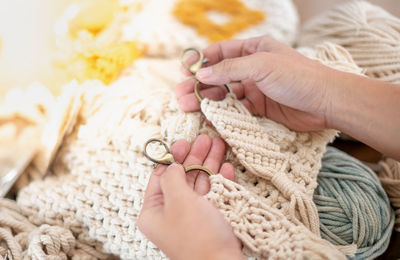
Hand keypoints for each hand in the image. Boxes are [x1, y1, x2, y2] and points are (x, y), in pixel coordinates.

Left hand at [138, 135, 243, 259]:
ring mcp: (193, 216)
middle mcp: (171, 212)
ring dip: (210, 163)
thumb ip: (172, 177)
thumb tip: (172, 165)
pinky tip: (227, 168)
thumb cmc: (196, 235)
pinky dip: (221, 180)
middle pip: (182, 177)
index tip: (183, 142)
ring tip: (219, 144)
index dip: (171, 157)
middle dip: (195, 157)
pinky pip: (215, 194)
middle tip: (205, 139)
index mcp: (154, 210)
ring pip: (200, 182)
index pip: (160, 176)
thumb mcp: (178, 200)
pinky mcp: (211, 219)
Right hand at [176, 36, 338, 130]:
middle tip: (180, 95)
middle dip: (198, 85)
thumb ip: (229, 69)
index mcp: (253, 49)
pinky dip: (222, 114)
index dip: (201, 61)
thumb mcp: (261, 65)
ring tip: (187, 107)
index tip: (184, 71)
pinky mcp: (260, 108)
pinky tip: (209, 117)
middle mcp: (252, 68)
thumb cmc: (298, 76)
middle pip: (218, 76)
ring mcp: (255, 89)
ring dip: (206, 100)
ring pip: (225, 94)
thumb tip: (201, 74)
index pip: (220, 52)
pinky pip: (235, 110)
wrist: (326, 102)